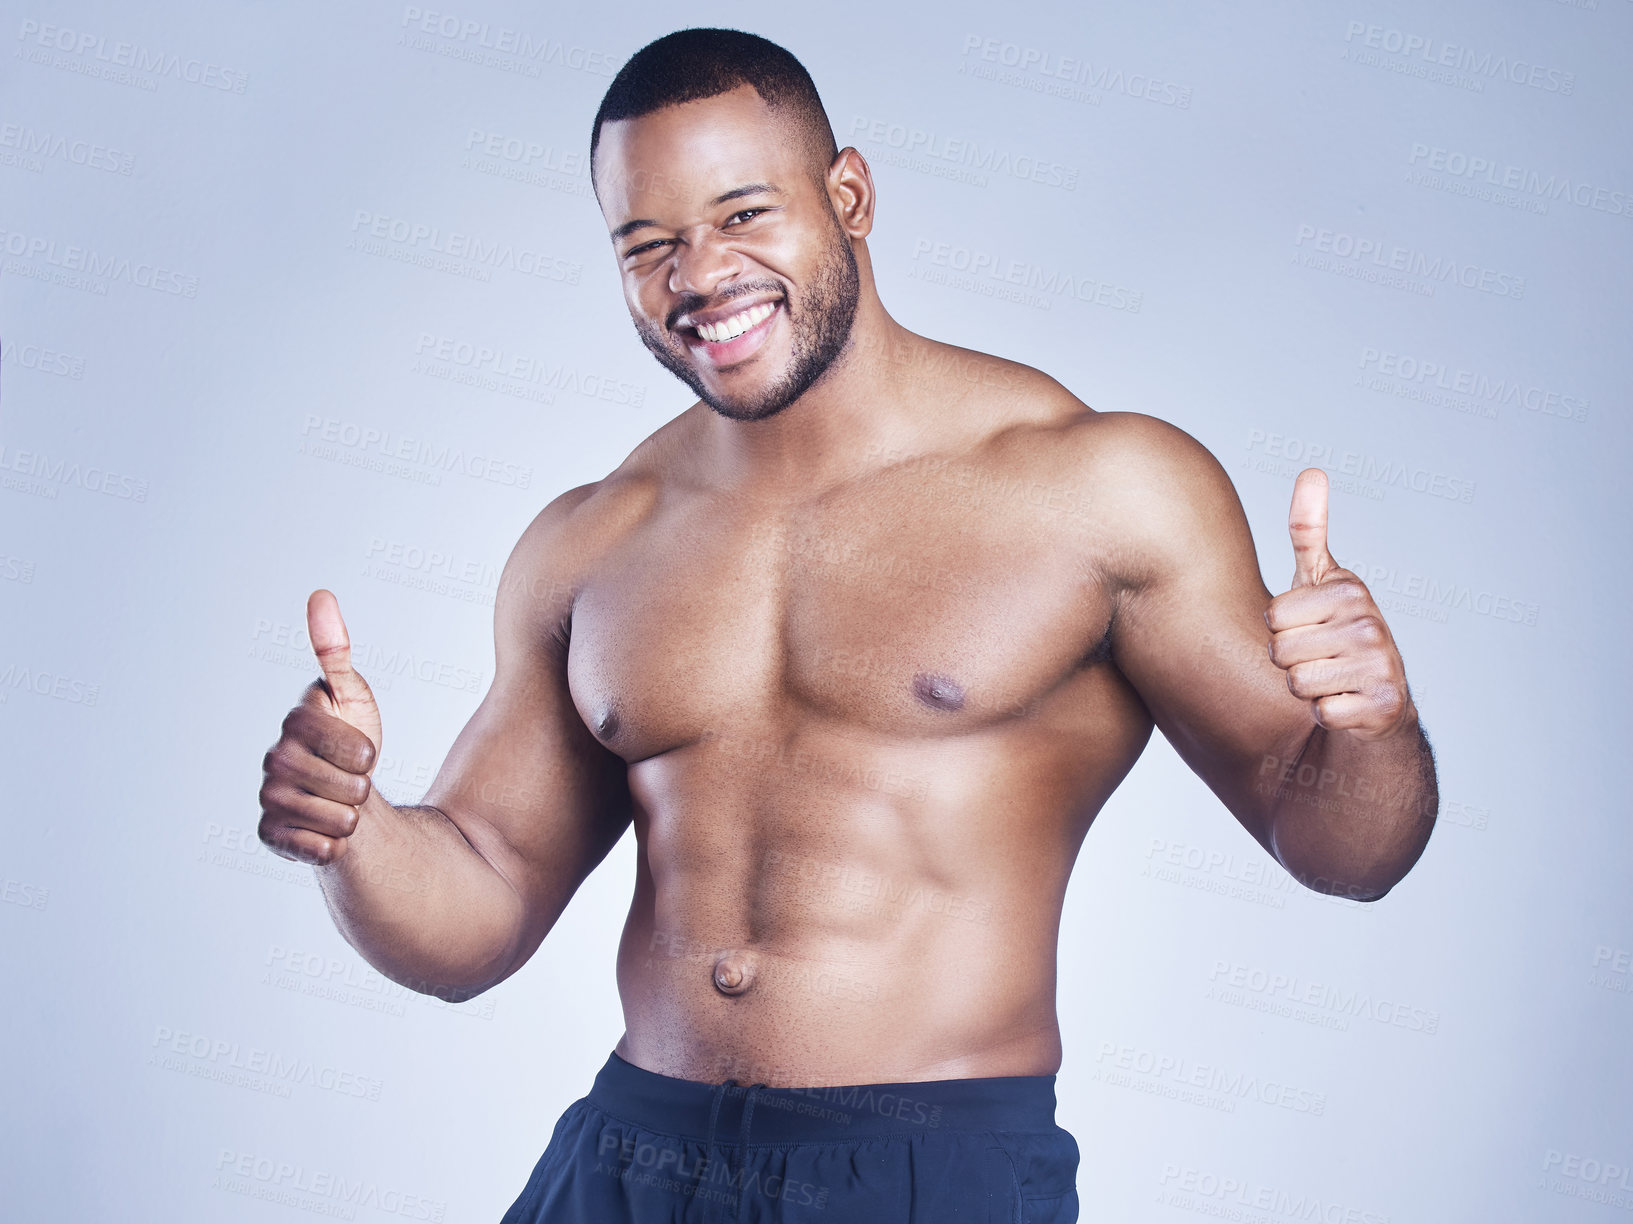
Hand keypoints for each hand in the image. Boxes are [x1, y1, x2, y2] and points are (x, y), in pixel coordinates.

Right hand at [258, 590, 382, 863]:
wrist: (349, 798)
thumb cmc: (352, 741)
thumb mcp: (352, 695)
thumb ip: (334, 652)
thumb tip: (320, 595)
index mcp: (294, 723)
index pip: (333, 738)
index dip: (358, 748)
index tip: (368, 752)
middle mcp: (273, 759)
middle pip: (330, 780)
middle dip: (358, 784)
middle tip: (358, 783)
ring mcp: (269, 797)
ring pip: (324, 815)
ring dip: (348, 815)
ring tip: (347, 807)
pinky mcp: (270, 834)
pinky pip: (309, 846)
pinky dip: (331, 844)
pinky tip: (333, 836)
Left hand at [1264, 469, 1414, 740]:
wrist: (1377, 701)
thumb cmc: (1336, 634)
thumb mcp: (1320, 580)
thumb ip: (1308, 530)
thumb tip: (1311, 471)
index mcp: (1350, 590)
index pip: (1273, 615)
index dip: (1281, 629)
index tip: (1310, 627)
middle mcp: (1371, 623)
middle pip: (1280, 651)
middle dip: (1290, 662)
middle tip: (1320, 658)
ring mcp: (1381, 664)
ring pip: (1296, 683)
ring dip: (1306, 689)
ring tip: (1332, 678)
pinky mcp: (1383, 705)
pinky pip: (1320, 712)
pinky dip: (1326, 713)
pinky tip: (1346, 703)